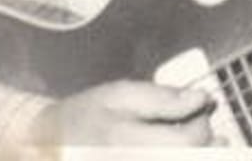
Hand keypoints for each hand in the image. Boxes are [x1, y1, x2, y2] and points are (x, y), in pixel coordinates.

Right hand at [29, 79, 217, 146]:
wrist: (45, 152)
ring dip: (198, 155)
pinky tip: (177, 151)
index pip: (190, 141)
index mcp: (130, 144)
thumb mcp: (118, 96)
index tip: (201, 107)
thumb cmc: (82, 118)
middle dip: (206, 145)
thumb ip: (162, 98)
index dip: (203, 122)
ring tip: (198, 145)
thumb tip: (202, 99)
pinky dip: (178, 158)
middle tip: (200, 128)